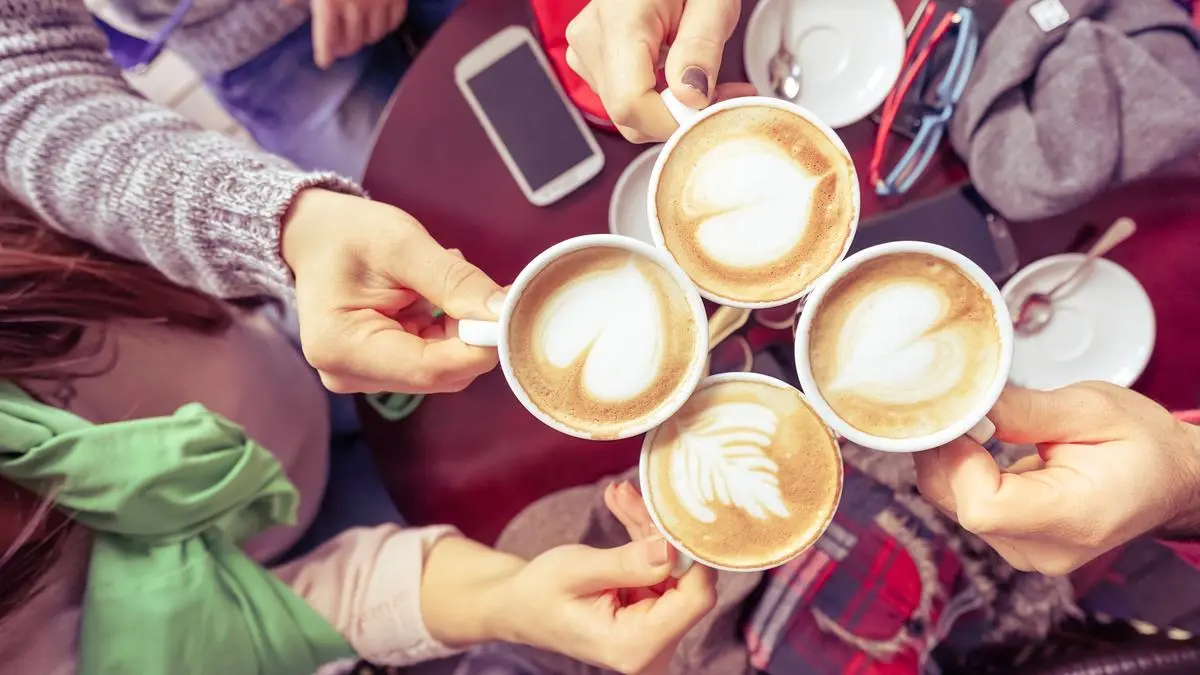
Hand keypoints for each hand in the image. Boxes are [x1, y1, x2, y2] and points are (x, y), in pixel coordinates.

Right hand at [281, 189, 502, 393]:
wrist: (314, 235)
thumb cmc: (347, 233)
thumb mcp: (403, 244)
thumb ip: (454, 280)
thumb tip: (502, 312)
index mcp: (343, 347)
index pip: (431, 368)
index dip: (480, 346)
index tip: (511, 312)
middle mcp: (349, 374)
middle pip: (440, 372)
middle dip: (473, 333)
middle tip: (488, 287)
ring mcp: (365, 376)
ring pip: (443, 366)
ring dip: (461, 327)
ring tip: (446, 280)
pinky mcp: (380, 369)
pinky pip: (433, 358)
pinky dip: (447, 329)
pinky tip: (436, 295)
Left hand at [303, 0, 408, 68]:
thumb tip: (285, 5)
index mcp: (329, 3)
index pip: (326, 40)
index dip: (325, 54)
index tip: (325, 62)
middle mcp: (354, 8)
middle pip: (351, 43)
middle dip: (344, 47)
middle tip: (341, 45)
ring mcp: (379, 3)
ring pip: (374, 36)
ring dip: (365, 38)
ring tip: (360, 33)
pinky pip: (394, 22)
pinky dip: (386, 26)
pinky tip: (378, 22)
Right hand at [494, 481, 715, 673]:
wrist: (520, 608)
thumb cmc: (539, 593)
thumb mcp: (576, 570)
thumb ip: (627, 562)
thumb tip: (672, 547)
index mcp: (634, 645)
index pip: (696, 597)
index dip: (688, 553)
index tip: (663, 513)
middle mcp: (652, 649)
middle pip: (687, 581)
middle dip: (660, 533)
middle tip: (627, 492)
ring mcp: (655, 636)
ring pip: (675, 571)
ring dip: (649, 531)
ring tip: (619, 495)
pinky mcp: (653, 619)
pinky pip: (664, 573)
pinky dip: (645, 543)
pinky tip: (624, 510)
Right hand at [565, 0, 756, 141]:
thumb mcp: (712, 1)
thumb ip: (701, 49)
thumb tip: (692, 97)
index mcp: (620, 22)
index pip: (632, 104)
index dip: (673, 122)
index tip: (711, 114)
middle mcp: (592, 40)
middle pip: (628, 115)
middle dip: (677, 117)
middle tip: (721, 95)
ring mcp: (585, 50)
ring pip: (626, 112)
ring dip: (670, 108)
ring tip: (703, 76)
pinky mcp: (590, 57)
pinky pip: (623, 95)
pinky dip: (655, 96)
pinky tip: (678, 73)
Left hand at [914, 382, 1199, 575]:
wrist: (1169, 478)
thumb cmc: (1143, 444)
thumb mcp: (1093, 409)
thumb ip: (1025, 409)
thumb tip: (967, 402)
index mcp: (1075, 519)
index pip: (983, 508)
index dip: (959, 461)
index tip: (965, 419)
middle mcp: (1044, 549)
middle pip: (959, 506)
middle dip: (948, 452)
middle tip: (961, 408)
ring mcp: (1025, 552)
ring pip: (952, 505)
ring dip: (951, 460)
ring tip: (976, 423)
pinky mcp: (1012, 543)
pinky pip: (963, 507)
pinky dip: (961, 472)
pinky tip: (977, 445)